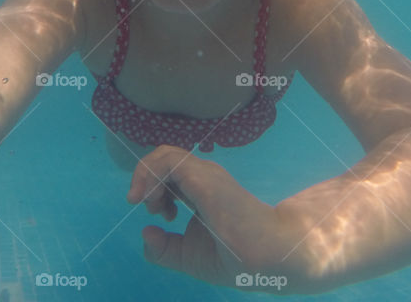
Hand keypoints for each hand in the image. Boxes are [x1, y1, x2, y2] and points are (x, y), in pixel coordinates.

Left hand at [126, 145, 289, 287]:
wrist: (267, 256)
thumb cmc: (236, 257)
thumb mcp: (189, 256)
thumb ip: (165, 248)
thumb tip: (145, 232)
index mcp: (201, 190)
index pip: (170, 171)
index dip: (155, 188)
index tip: (159, 215)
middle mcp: (202, 177)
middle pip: (164, 158)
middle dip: (144, 178)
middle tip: (144, 204)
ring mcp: (203, 174)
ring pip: (165, 154)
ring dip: (146, 175)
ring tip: (149, 202)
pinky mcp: (202, 177)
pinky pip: (168, 162)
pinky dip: (152, 177)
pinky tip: (155, 201)